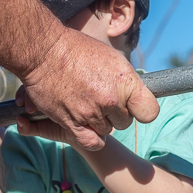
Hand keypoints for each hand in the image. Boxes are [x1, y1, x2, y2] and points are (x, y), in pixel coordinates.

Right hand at [19, 26, 158, 150]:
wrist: (44, 51)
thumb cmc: (77, 49)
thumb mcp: (111, 57)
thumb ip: (126, 80)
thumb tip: (136, 92)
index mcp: (125, 82)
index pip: (149, 112)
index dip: (142, 109)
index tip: (135, 106)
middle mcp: (110, 99)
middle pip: (125, 122)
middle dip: (116, 113)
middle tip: (101, 99)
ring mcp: (91, 113)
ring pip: (106, 130)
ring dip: (99, 122)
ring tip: (87, 104)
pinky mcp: (72, 123)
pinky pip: (92, 142)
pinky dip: (92, 139)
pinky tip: (87, 128)